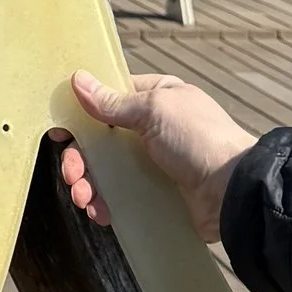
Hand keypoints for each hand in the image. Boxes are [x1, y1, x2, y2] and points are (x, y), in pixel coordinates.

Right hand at [52, 70, 256, 243]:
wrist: (232, 193)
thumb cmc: (198, 140)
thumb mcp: (154, 111)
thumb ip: (113, 102)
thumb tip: (78, 79)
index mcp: (155, 99)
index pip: (109, 99)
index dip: (82, 113)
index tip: (59, 130)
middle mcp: (151, 129)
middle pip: (100, 140)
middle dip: (80, 158)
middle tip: (72, 175)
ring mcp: (152, 163)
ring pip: (105, 170)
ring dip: (87, 184)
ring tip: (84, 199)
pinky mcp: (153, 193)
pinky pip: (119, 195)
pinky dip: (104, 203)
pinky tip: (100, 212)